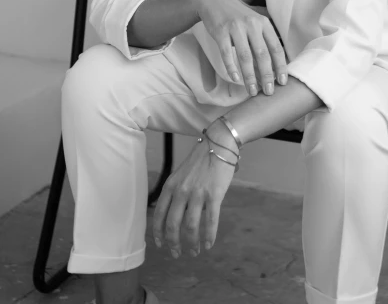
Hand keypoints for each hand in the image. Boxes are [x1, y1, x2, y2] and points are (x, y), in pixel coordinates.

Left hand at [153, 122, 236, 257]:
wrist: (219, 143)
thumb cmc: (201, 159)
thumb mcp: (181, 174)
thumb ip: (176, 192)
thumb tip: (176, 215)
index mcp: (170, 186)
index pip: (159, 215)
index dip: (159, 233)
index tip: (161, 245)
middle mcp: (181, 191)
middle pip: (173, 225)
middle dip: (174, 244)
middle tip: (176, 254)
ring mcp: (197, 193)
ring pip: (191, 227)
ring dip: (192, 243)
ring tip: (194, 251)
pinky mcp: (214, 194)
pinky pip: (210, 221)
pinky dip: (209, 236)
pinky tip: (209, 244)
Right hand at [195, 0, 286, 95]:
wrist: (213, 1)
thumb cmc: (237, 17)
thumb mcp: (254, 22)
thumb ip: (264, 39)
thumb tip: (274, 66)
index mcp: (263, 23)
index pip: (276, 48)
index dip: (281, 66)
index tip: (283, 82)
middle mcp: (252, 24)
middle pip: (262, 54)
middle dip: (267, 75)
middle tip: (269, 91)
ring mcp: (236, 27)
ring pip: (245, 56)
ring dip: (249, 76)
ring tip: (252, 90)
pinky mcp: (221, 32)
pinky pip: (227, 53)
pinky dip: (231, 67)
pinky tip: (235, 78)